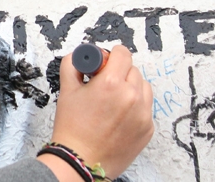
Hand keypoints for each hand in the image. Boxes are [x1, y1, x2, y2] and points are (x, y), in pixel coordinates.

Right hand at [40, 45, 153, 179]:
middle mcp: (132, 97)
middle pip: (133, 70)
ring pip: (143, 87)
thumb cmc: (73, 129)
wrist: (81, 161)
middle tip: (104, 83)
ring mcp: (143, 114)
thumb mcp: (67, 91)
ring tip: (114, 100)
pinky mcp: (148, 129)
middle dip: (119, 72)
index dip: (112, 54)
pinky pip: (146, 108)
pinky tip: (119, 115)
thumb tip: (79, 56)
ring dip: (131, 87)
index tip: (106, 61)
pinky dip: (135, 107)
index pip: (123, 54)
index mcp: (112, 84)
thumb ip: (73, 66)